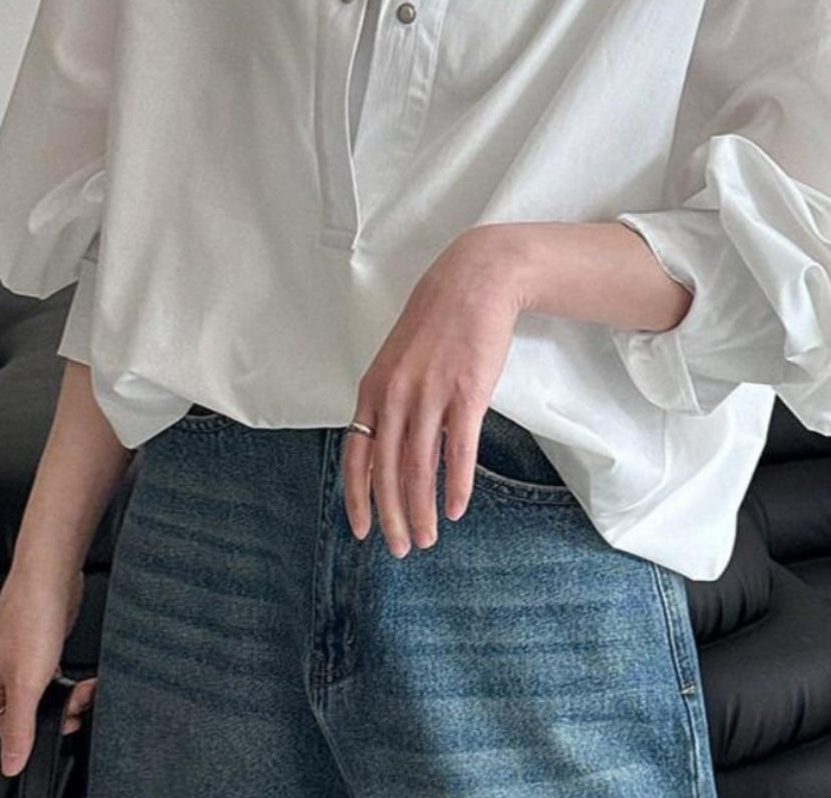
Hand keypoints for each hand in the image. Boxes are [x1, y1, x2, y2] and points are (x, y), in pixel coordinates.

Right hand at [0, 567, 95, 776]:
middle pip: (26, 708)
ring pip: (43, 690)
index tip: (66, 724)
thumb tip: (12, 763)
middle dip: (57, 710)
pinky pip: (51, 671)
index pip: (5, 727)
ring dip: (67, 694)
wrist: (50, 572)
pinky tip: (83, 676)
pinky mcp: (40, 640)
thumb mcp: (28, 683)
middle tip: (81, 703)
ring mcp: (18, 653)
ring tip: (88, 689)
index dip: (36, 730)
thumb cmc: (32, 618)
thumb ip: (20, 727)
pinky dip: (68, 678)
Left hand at [343, 226, 527, 558]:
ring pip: (419, 468)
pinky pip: (458, 450)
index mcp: (374, 388)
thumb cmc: (439, 319)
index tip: (362, 531)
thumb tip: (387, 440)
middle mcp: (396, 396)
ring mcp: (430, 395)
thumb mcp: (399, 357)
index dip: (357, 498)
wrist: (475, 282)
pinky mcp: (466, 393)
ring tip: (427, 537)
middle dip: (392, 517)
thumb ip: (390, 397)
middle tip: (401, 548)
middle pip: (386, 471)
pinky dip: (455, 485)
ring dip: (423, 510)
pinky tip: (456, 508)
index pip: (355, 455)